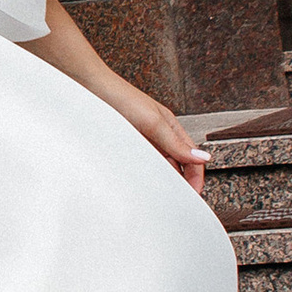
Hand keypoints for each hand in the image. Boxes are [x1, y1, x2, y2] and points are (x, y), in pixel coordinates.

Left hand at [92, 69, 208, 195]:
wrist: (89, 89)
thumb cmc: (121, 98)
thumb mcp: (153, 122)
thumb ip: (176, 143)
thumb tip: (202, 158)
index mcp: (171, 127)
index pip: (191, 157)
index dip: (196, 176)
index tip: (194, 195)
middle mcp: (159, 135)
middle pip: (177, 164)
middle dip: (181, 182)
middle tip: (178, 202)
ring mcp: (142, 140)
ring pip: (159, 165)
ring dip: (162, 180)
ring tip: (161, 197)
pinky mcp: (127, 144)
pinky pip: (140, 164)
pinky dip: (144, 175)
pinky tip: (142, 185)